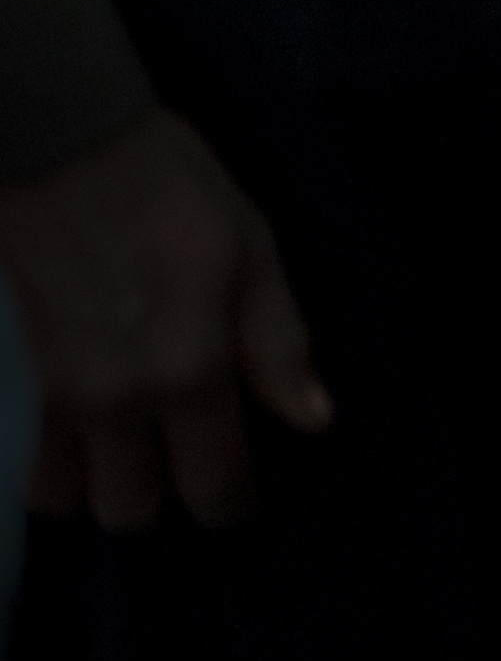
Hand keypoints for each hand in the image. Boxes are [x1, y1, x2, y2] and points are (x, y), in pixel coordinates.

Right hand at [1, 107, 326, 528]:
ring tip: (129, 451)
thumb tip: (312, 419)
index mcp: (190, 370)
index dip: (231, 503)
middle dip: (164, 498)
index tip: (239, 496)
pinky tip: (80, 436)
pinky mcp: (16, 383)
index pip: (212, 483)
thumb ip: (278, 345)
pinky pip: (26, 467)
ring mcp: (56, 398)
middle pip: (132, 511)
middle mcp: (118, 402)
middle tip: (183, 462)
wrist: (62, 148)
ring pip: (71, 503)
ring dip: (101, 487)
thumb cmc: (172, 190)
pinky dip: (52, 468)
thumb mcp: (253, 250)